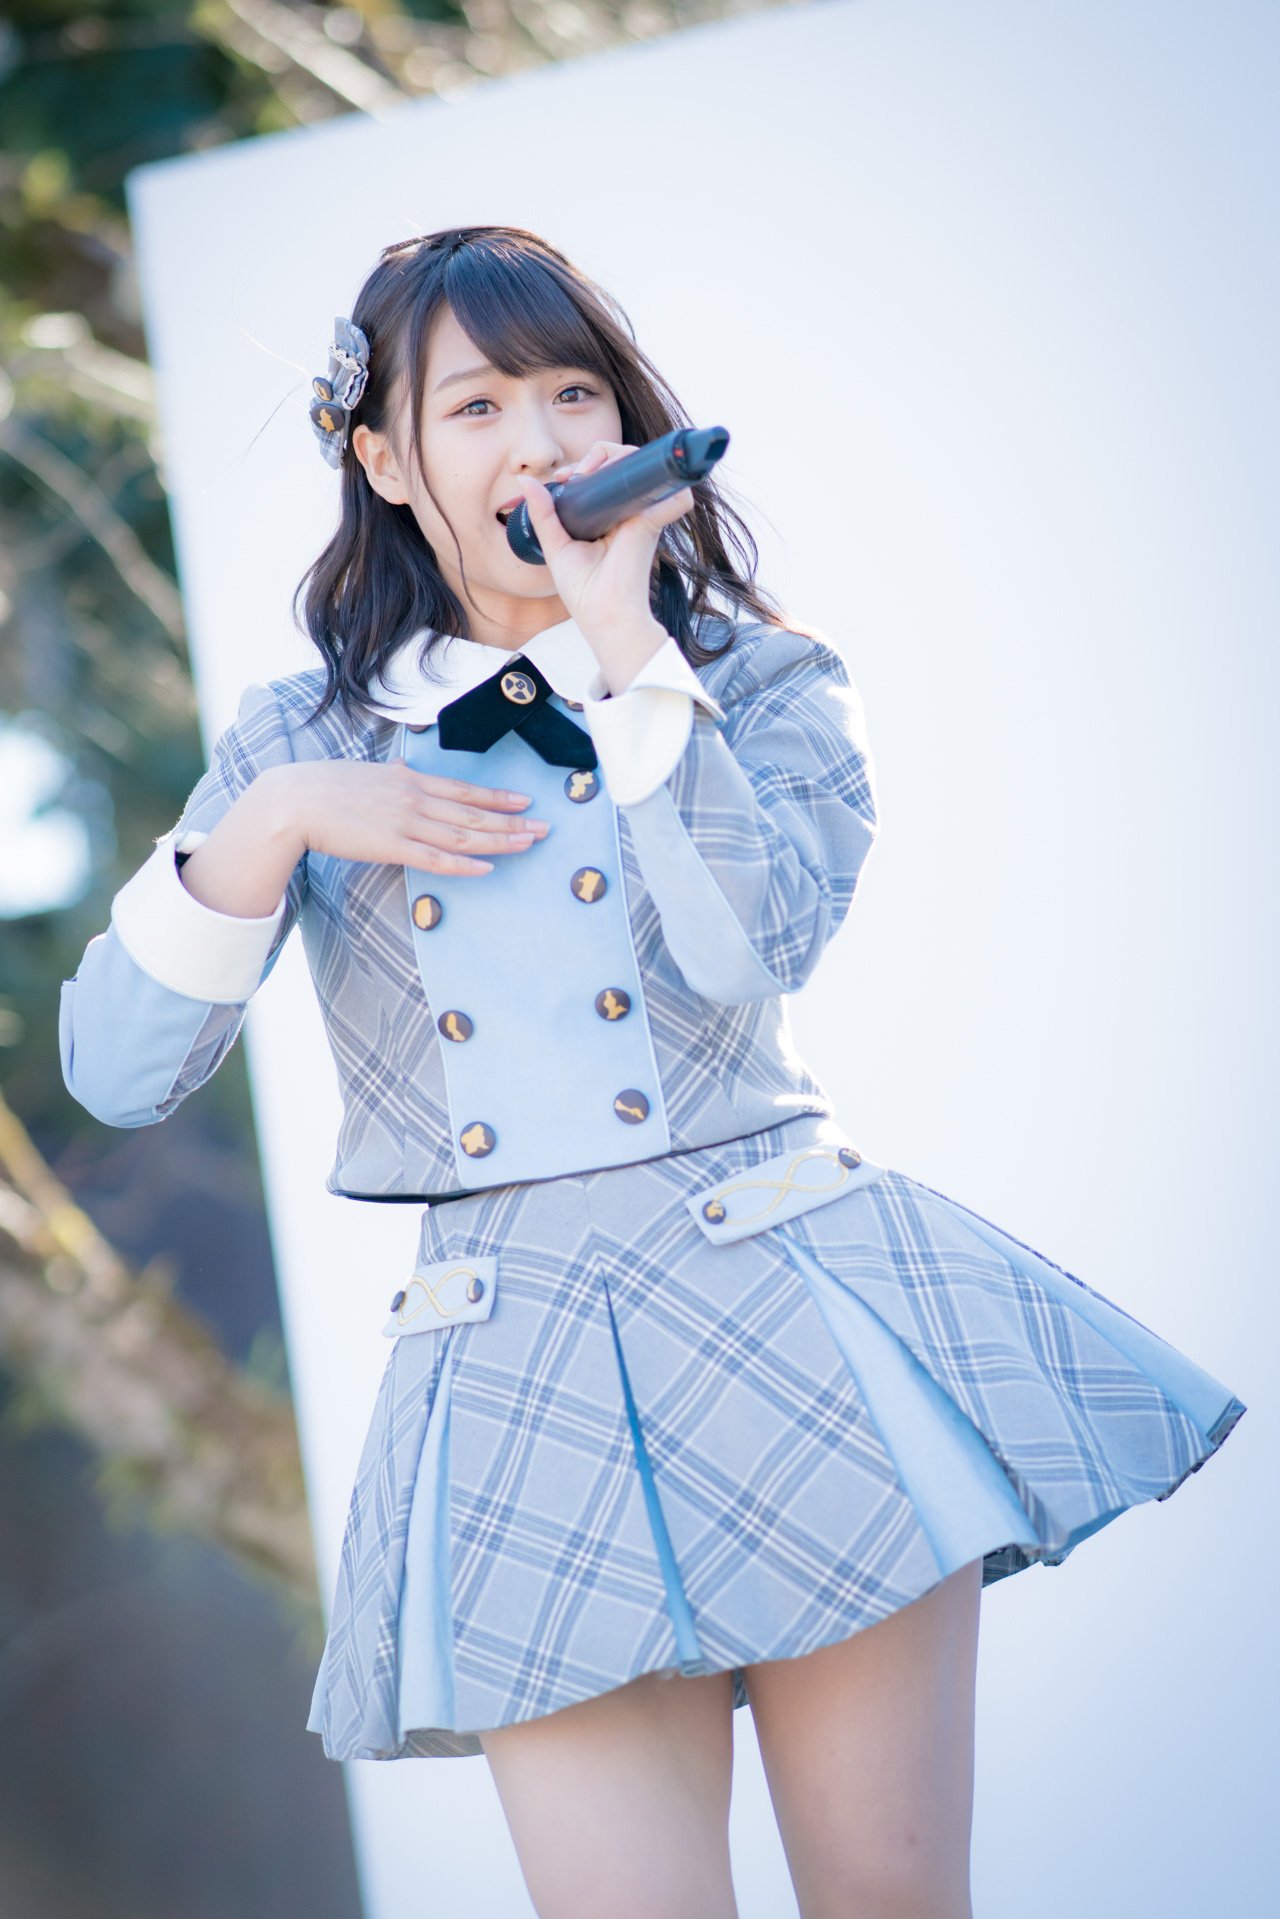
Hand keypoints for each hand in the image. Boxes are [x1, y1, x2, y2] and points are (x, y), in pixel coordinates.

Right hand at [279, 760, 549, 875]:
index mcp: (409, 779)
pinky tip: (488, 868)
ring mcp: (404, 822)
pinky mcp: (390, 846)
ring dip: (499, 841)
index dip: (496, 797)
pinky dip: (464, 864)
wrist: (294, 800)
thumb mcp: (366, 773)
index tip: (523, 801)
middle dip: (511, 821)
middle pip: (472, 813)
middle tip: (544, 827)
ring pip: (462, 834)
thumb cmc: (324, 787)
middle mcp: (414, 797)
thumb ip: (391, 773)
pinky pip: (435, 858)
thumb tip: (406, 765)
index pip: (463, 789)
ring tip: (529, 844)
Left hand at [513, 441, 694, 647]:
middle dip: (601, 454)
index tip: (562, 478)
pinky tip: (617, 474)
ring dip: (618, 455)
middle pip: (622, 463)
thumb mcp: (556, 546)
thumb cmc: (585, 591)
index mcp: (608, 517)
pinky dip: (653, 472)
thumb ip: (543, 514)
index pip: (603, 476)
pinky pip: (662, 488)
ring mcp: (640, 514)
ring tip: (592, 469)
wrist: (603, 616)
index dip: (585, 466)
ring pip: (639, 464)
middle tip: (577, 472)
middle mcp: (627, 512)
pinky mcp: (648, 521)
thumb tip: (524, 482)